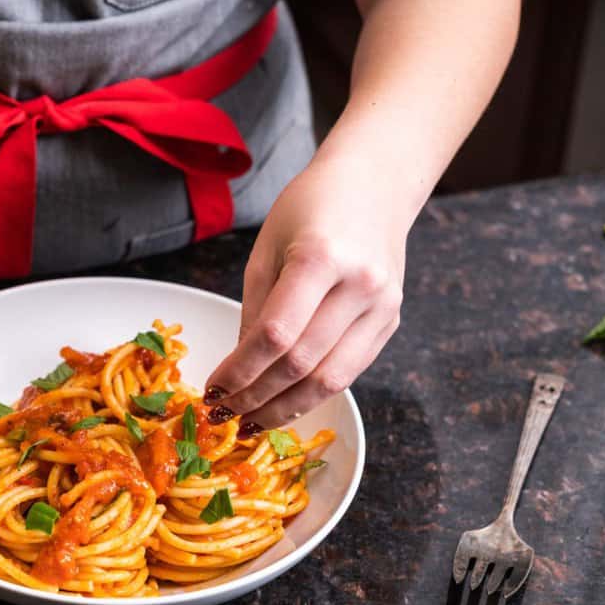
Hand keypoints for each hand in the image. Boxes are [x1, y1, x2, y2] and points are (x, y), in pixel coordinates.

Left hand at [204, 157, 413, 427]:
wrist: (374, 184)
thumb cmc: (309, 208)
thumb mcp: (266, 249)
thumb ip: (253, 310)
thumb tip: (239, 371)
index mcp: (321, 258)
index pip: (275, 335)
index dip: (240, 371)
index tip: (213, 390)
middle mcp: (360, 285)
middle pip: (302, 363)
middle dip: (257, 396)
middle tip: (225, 414)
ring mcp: (383, 307)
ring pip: (331, 379)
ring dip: (286, 408)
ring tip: (251, 421)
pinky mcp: (391, 322)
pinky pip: (350, 371)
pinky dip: (314, 393)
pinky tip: (284, 403)